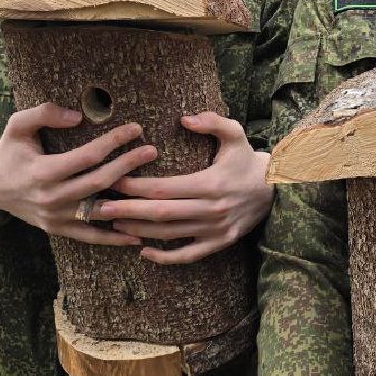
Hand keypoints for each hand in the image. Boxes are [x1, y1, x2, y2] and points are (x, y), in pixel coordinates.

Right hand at [0, 103, 153, 245]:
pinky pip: (90, 236)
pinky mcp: (58, 229)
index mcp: (42, 171)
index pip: (87, 156)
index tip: (136, 128)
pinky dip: (114, 238)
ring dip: (129, 202)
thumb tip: (78, 116)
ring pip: (99, 211)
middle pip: (98, 182)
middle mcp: (50, 197)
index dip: (113, 142)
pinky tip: (138, 236)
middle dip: (128, 165)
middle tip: (152, 151)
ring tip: (155, 190)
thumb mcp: (17, 125)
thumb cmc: (9, 150)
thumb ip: (44, 113)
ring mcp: (55, 217)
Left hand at [97, 112, 272, 264]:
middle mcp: (211, 210)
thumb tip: (184, 118)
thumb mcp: (235, 134)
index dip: (137, 186)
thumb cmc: (247, 159)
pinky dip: (165, 258)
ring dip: (138, 232)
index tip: (114, 181)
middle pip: (160, 214)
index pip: (165, 188)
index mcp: (211, 183)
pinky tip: (143, 252)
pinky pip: (188, 255)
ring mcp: (215, 230)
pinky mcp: (220, 243)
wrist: (276, 189)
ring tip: (112, 225)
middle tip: (99, 208)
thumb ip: (212, 122)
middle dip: (127, 211)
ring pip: (169, 235)